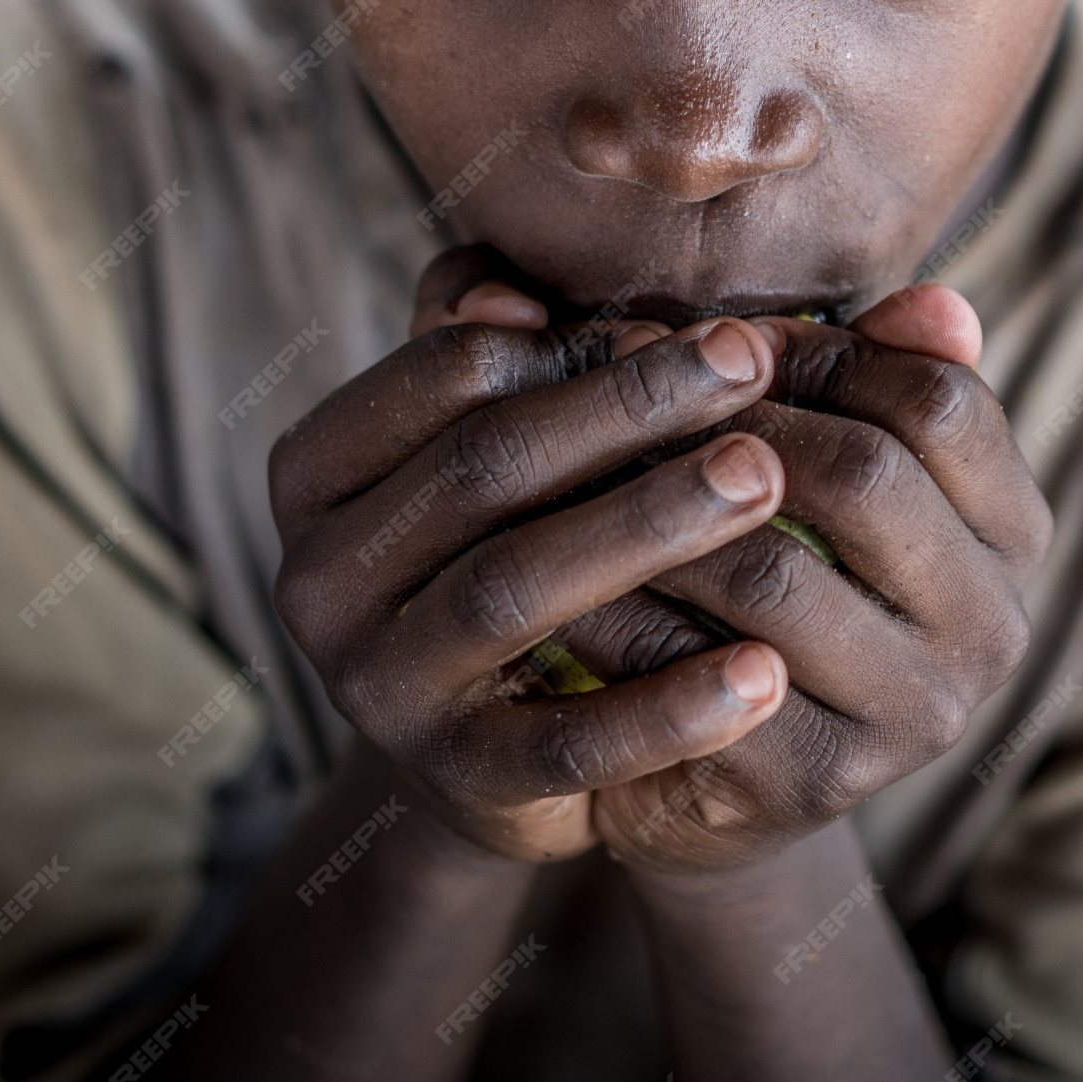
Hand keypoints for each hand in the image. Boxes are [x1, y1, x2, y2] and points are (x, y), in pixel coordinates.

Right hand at [268, 260, 798, 862]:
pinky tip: (765, 673)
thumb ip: (493, 342)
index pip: (447, 373)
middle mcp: (319, 579)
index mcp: (316, 471)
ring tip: (765, 478)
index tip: (697, 325)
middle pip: (485, 468)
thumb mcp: (485, 434)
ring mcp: (376, 689)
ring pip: (516, 587)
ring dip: (649, 524)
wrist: (484, 738)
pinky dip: (668, 708)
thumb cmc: (502, 535)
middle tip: (751, 363)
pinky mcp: (451, 782)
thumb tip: (511, 299)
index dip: (576, 340)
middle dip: (628, 408)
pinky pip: (565, 742)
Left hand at [392, 252, 1053, 879]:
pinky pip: (701, 669)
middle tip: (627, 384)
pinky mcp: (822, 785)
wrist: (716, 768)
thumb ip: (866, 372)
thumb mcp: (821, 462)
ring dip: (657, 506)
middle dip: (729, 418)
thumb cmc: (765, 563)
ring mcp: (917, 715)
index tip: (718, 340)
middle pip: (867, 474)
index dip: (820, 349)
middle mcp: (995, 627)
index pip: (940, 398)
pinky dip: (624, 611)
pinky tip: (563, 573)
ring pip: (771, 571)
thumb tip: (936, 294)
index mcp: (1014, 529)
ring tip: (578, 462)